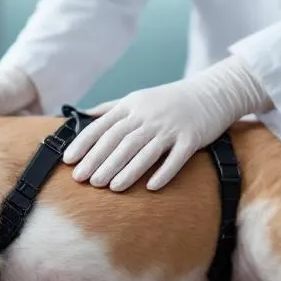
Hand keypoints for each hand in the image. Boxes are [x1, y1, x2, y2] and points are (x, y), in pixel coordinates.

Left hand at [63, 57, 270, 191]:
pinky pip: (176, 158)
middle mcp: (148, 116)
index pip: (102, 126)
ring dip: (126, 170)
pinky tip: (151, 187)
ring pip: (144, 151)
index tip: (69, 161)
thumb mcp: (137, 98)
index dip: (84, 144)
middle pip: (120, 141)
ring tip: (110, 187)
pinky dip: (163, 172)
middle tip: (84, 180)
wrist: (211, 93)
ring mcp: (170, 127)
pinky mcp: (191, 138)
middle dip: (100, 161)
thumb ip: (110, 108)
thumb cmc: (168, 100)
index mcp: (132, 106)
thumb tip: (82, 114)